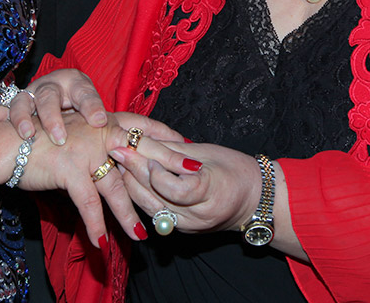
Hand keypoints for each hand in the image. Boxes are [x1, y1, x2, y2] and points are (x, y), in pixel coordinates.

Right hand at [0, 69, 107, 142]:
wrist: (60, 99)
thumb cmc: (79, 106)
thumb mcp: (94, 108)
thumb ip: (101, 118)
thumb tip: (106, 128)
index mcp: (74, 83)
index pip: (83, 93)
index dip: (90, 107)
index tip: (98, 122)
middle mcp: (50, 86)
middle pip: (49, 97)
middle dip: (52, 117)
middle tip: (59, 137)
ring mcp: (30, 96)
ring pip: (23, 102)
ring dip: (23, 118)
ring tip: (27, 134)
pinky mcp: (14, 107)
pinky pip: (0, 109)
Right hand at [11, 110, 190, 247]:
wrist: (6, 142)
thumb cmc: (37, 139)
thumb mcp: (72, 135)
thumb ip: (95, 145)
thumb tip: (111, 160)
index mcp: (102, 123)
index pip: (141, 127)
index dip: (164, 135)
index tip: (186, 145)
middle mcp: (99, 133)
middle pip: (139, 157)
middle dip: (165, 172)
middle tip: (189, 182)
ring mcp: (87, 151)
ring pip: (116, 188)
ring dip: (128, 215)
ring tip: (142, 234)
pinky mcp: (71, 169)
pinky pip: (89, 203)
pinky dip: (95, 225)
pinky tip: (102, 243)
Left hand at [110, 137, 259, 234]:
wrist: (254, 200)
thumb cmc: (237, 170)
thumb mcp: (208, 154)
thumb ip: (175, 151)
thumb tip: (145, 139)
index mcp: (210, 194)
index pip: (173, 187)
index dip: (154, 170)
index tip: (138, 150)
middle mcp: (196, 217)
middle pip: (156, 196)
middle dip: (133, 171)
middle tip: (115, 149)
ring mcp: (187, 226)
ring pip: (150, 207)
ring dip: (131, 184)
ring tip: (117, 163)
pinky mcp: (180, 230)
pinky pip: (155, 212)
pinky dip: (141, 196)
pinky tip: (130, 180)